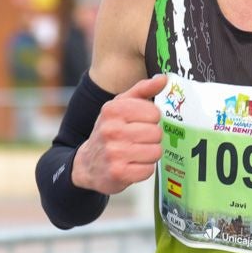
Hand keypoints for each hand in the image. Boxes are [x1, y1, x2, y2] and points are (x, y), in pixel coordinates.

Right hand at [71, 74, 167, 194]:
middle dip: (151, 138)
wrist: (87, 164)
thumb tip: (164, 79)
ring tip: (135, 153)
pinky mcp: (118, 173)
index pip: (153, 112)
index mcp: (112, 110)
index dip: (151, 120)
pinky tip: (132, 165)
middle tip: (138, 140)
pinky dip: (144, 169)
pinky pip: (148, 170)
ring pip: (155, 151)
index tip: (140, 124)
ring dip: (149, 154)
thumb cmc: (108, 131)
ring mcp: (114, 153)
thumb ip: (142, 90)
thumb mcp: (119, 106)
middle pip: (156, 133)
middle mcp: (111, 130)